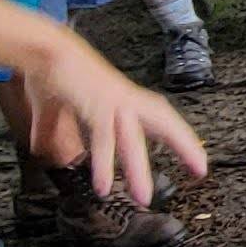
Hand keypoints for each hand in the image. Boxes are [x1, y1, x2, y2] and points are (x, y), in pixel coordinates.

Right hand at [15, 34, 204, 210]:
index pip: (161, 119)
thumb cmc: (55, 74)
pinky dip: (104, 163)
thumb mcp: (53, 109)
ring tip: (143, 198)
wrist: (44, 48)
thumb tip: (44, 149)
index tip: (197, 158)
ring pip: (132, 139)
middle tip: (202, 170)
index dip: (180, 137)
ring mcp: (112, 103)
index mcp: (124, 100)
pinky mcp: (95, 106)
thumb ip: (52, 131)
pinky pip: (104, 139)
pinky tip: (103, 187)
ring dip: (138, 169)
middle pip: (164, 123)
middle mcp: (125, 101)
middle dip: (184, 145)